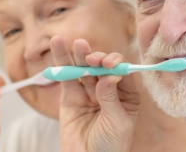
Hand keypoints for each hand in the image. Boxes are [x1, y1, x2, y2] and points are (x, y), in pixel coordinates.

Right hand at [50, 36, 140, 151]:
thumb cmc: (110, 146)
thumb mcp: (117, 122)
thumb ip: (111, 98)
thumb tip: (108, 76)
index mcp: (126, 95)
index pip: (122, 71)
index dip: (116, 64)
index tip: (109, 65)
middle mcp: (108, 89)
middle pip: (102, 66)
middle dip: (98, 59)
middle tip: (93, 59)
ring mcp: (88, 91)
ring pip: (84, 68)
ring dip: (81, 55)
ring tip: (79, 44)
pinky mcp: (70, 96)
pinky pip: (67, 76)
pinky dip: (62, 61)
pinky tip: (58, 44)